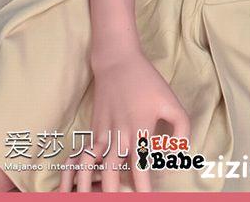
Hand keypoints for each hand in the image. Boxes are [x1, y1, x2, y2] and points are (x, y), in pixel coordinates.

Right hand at [58, 48, 190, 192]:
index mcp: (140, 130)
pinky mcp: (93, 131)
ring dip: (86, 186)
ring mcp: (102, 133)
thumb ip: (181, 129)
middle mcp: (119, 136)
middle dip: (112, 193)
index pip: (141, 168)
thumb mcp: (172, 102)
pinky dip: (74, 174)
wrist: (117, 62)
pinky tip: (68, 189)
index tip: (148, 199)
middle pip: (111, 172)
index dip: (143, 189)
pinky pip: (81, 157)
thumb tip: (177, 155)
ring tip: (85, 199)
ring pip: (90, 166)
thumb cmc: (148, 83)